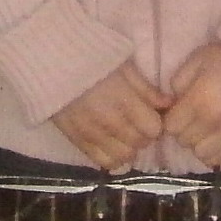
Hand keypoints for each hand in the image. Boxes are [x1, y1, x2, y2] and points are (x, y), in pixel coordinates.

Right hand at [54, 61, 170, 172]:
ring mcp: (93, 135)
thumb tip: (168, 104)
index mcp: (124, 101)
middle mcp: (110, 123)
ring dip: (129, 148)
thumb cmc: (91, 58)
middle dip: (144, 135)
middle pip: (140, 144)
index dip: (156, 123)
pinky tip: (111, 143)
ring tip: (124, 133)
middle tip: (138, 122)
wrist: (51, 63)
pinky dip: (111, 156)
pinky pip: (102, 162)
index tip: (151, 114)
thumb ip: (146, 89)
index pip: (153, 129)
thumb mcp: (123, 66)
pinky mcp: (77, 142)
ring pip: (124, 158)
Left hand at [164, 43, 220, 169]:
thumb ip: (179, 82)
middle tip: (191, 116)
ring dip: (199, 143)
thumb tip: (173, 102)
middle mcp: (213, 122)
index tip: (177, 110)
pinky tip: (217, 138)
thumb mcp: (198, 58)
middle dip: (184, 130)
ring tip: (205, 129)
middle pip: (184, 142)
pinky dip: (216, 152)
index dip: (170, 118)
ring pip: (202, 154)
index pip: (171, 127)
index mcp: (198, 101)